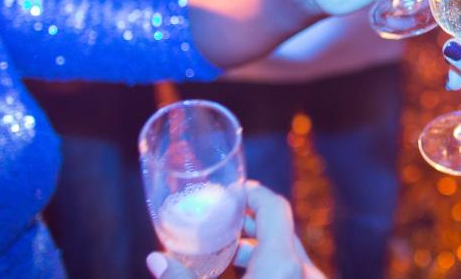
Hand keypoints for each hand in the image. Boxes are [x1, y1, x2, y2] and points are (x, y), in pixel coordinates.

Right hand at [146, 181, 324, 278]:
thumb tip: (155, 258)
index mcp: (282, 264)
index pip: (276, 207)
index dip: (254, 193)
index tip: (232, 190)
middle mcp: (306, 273)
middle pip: (282, 231)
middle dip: (251, 222)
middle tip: (223, 219)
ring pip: (289, 255)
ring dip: (261, 248)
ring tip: (228, 251)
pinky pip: (294, 273)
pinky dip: (272, 265)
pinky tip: (246, 273)